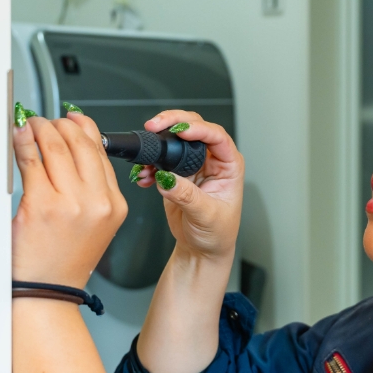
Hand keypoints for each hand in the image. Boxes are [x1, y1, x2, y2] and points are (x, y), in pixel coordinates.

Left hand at [12, 112, 126, 287]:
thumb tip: (72, 145)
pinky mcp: (41, 206)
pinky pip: (31, 161)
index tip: (70, 118)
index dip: (83, 127)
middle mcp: (97, 203)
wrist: (47, 293)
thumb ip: (90, 187)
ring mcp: (70, 204)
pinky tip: (18, 135)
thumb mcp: (94, 223)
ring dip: (39, 128)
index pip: (101, 152)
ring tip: (29, 125)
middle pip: (80, 144)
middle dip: (59, 124)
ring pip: (56, 146)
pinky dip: (22, 142)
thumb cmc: (64, 260)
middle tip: (44, 122)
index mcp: (115, 205)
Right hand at [133, 110, 242, 260]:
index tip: (179, 132)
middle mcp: (212, 160)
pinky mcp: (176, 173)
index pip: (216, 136)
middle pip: (194, 128)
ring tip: (144, 159)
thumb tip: (167, 179)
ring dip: (156, 144)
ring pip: (174, 140)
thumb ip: (187, 196)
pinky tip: (143, 175)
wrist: (201, 248)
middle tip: (154, 126)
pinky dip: (149, 164)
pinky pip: (160, 159)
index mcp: (229, 165)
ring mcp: (193, 164)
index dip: (199, 129)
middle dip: (172, 123)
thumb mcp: (206, 215)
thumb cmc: (216, 233)